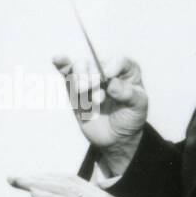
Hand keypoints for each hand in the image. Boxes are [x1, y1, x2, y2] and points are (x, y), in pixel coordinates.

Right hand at [52, 54, 147, 176]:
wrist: (115, 137)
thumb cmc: (130, 118)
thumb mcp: (138, 108)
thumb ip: (128, 95)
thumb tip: (112, 84)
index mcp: (127, 72)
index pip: (119, 61)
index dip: (113, 66)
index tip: (108, 77)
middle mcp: (107, 70)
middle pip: (95, 64)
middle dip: (92, 78)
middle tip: (98, 97)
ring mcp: (90, 78)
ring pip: (79, 68)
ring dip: (80, 80)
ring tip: (84, 93)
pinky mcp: (75, 87)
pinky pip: (66, 72)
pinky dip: (62, 65)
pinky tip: (57, 59)